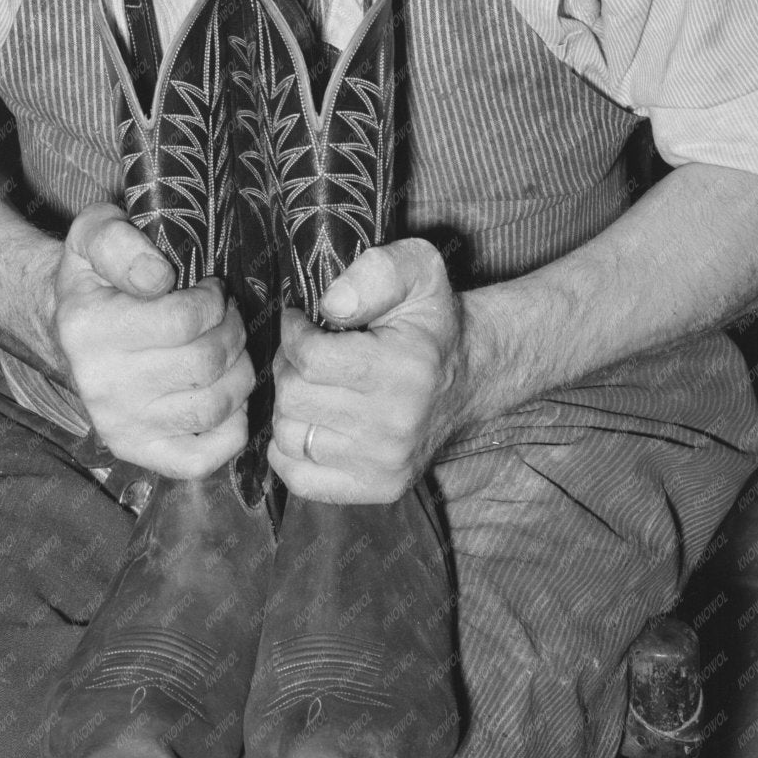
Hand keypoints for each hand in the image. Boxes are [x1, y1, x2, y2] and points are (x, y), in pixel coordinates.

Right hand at [51, 203, 254, 480]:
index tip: (208, 291)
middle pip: (206, 363)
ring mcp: (119, 426)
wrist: (66, 328)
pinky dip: (232, 427)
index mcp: (88, 329)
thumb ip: (120, 241)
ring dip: (239, 372)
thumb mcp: (95, 233)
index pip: (185, 321)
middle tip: (225, 318)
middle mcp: (100, 386)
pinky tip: (223, 394)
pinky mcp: (137, 452)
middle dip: (231, 331)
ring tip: (227, 349)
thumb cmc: (95, 277)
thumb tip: (157, 278)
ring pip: (214, 407)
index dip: (213, 301)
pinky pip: (203, 457)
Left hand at [268, 238, 468, 504]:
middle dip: (290, 368)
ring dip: (290, 407)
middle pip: (294, 398)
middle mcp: (397, 425)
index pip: (308, 359)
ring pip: (289, 436)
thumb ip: (375, 272)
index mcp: (405, 370)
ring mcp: (388, 463)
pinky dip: (291, 449)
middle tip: (307, 355)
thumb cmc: (429, 321)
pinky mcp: (380, 489)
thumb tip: (331, 306)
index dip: (294, 334)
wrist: (467, 376)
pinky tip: (312, 423)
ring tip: (312, 387)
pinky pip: (299, 477)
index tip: (303, 324)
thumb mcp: (416, 269)